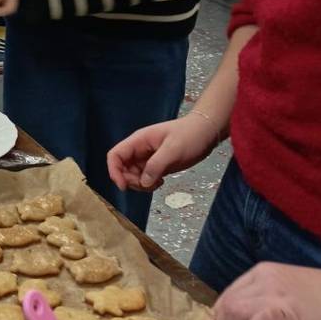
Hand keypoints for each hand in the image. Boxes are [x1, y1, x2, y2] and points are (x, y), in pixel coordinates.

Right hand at [107, 113, 221, 192]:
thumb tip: (143, 183)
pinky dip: (149, 184)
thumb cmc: (190, 135)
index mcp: (139, 141)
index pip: (115, 155)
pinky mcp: (156, 166)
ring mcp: (147, 158)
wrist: (206, 133)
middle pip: (122, 168)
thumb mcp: (173, 149)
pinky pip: (144, 178)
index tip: (123, 186)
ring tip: (158, 183)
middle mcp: (140, 150)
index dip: (114, 171)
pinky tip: (162, 182)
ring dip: (141, 185)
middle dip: (130, 181)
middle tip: (148, 184)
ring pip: (132, 176)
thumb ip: (156, 165)